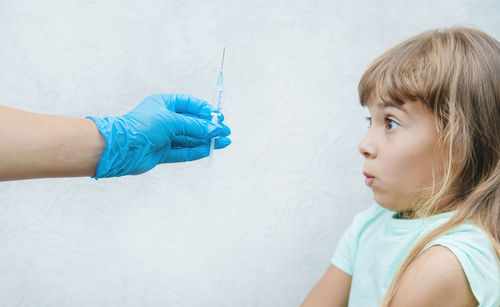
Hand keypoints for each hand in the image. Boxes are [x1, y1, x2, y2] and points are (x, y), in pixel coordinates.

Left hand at [86, 93, 230, 178]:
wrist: (121, 148)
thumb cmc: (143, 126)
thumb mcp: (173, 121)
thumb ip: (196, 126)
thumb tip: (216, 129)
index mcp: (164, 104)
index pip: (190, 104)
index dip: (205, 110)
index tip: (218, 116)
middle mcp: (164, 119)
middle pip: (192, 123)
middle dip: (209, 127)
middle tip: (225, 131)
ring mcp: (163, 137)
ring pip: (189, 138)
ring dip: (206, 140)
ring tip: (224, 142)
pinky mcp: (162, 152)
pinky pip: (183, 151)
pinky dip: (197, 151)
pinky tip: (210, 149)